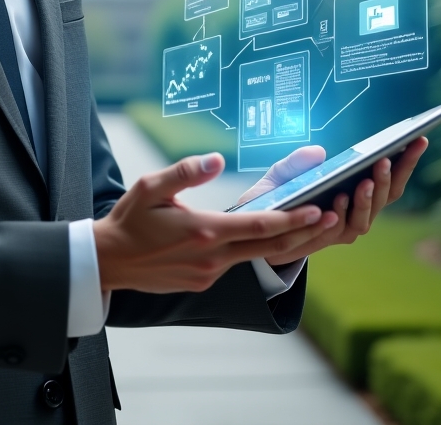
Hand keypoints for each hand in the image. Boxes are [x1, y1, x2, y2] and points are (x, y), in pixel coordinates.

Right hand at [93, 152, 339, 292]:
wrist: (110, 261)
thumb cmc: (130, 219)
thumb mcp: (150, 186)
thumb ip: (186, 172)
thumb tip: (216, 158)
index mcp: (203, 231)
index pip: (258, 226)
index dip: (291, 218)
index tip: (318, 208)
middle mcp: (211, 258)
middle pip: (268, 247)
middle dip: (302, 232)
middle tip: (330, 215)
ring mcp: (208, 274)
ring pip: (254, 258)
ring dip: (282, 243)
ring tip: (307, 225)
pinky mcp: (201, 283)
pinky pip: (233, 264)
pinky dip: (253, 251)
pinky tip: (261, 237)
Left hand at [259, 137, 428, 265]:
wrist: (259, 228)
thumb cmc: (278, 196)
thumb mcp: (284, 172)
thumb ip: (299, 161)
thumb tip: (320, 152)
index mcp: (359, 192)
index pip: (390, 177)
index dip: (407, 161)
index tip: (418, 139)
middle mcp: (359, 213)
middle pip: (384, 197)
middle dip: (388, 178)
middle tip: (385, 159)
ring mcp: (345, 229)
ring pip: (365, 217)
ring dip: (367, 199)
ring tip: (364, 181)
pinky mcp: (327, 240)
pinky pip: (339, 229)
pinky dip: (340, 215)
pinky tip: (337, 200)